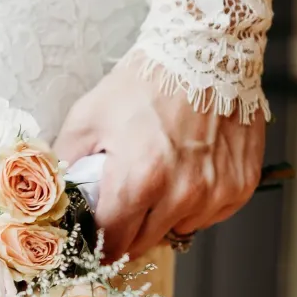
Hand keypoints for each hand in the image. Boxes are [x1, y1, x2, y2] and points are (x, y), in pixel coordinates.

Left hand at [54, 55, 265, 260]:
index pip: (111, 243)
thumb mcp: (88, 117)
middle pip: (143, 244)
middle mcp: (181, 195)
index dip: (97, 242)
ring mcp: (215, 193)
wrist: (205, 52)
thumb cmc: (145, 83)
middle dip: (128, 228)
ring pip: (178, 230)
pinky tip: (189, 169)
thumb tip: (56, 197)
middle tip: (124, 199)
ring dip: (164, 215)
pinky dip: (196, 202)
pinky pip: (210, 215)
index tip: (93, 236)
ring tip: (161, 174)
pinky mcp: (240, 187)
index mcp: (138, 182)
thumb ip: (67, 163)